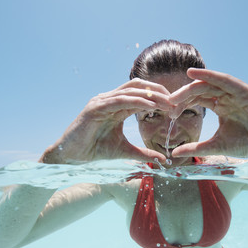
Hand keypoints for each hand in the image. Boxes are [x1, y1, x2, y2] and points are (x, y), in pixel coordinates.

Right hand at [40, 79, 173, 163]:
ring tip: (168, 103)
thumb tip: (162, 160)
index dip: (159, 97)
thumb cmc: (95, 150)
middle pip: (139, 87)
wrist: (71, 156)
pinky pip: (120, 100)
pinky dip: (137, 101)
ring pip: (131, 91)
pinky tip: (151, 107)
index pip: (141, 94)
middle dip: (159, 92)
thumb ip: (143, 153)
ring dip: (151, 96)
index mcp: (117, 106)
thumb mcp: (125, 151)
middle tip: (176, 101)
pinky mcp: (95, 107)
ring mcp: (101, 101)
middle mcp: (110, 99)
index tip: (176, 106)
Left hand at [169, 68, 247, 159]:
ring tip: (175, 93)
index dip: (182, 104)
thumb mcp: (216, 145)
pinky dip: (210, 75)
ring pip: (210, 84)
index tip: (168, 112)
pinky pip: (225, 80)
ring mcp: (237, 92)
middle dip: (183, 95)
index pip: (197, 99)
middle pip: (200, 90)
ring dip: (191, 86)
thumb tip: (173, 153)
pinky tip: (194, 74)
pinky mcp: (246, 91)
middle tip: (167, 103)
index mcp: (221, 106)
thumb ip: (196, 147)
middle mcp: (227, 96)